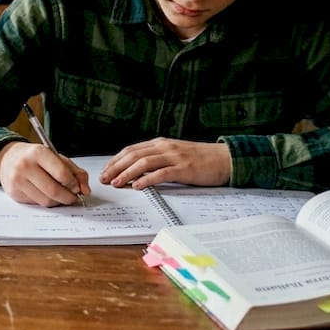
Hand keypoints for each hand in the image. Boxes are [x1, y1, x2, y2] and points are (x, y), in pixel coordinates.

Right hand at [0, 140, 88, 205]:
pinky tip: (46, 194)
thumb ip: (75, 172)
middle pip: (54, 190)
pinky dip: (46, 202)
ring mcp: (17, 180)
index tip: (77, 187)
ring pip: (46, 201)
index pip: (61, 174)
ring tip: (60, 196)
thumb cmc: (35, 157)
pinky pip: (37, 204)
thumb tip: (85, 190)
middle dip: (68, 197)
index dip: (73, 184)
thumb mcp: (56, 158)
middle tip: (72, 197)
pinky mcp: (14, 193)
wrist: (8, 158)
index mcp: (38, 153)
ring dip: (58, 202)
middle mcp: (25, 166)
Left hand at [100, 138, 231, 189]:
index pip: (130, 150)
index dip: (115, 160)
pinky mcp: (184, 168)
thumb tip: (135, 171)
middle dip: (115, 167)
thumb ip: (157, 160)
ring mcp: (174, 157)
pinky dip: (147, 179)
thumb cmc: (199, 160)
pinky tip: (138, 186)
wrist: (224, 159)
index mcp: (160, 144)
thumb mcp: (174, 155)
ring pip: (143, 163)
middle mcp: (164, 147)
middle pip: (132, 155)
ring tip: (116, 183)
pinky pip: (161, 173)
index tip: (104, 171)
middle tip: (104, 179)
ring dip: (126, 173)